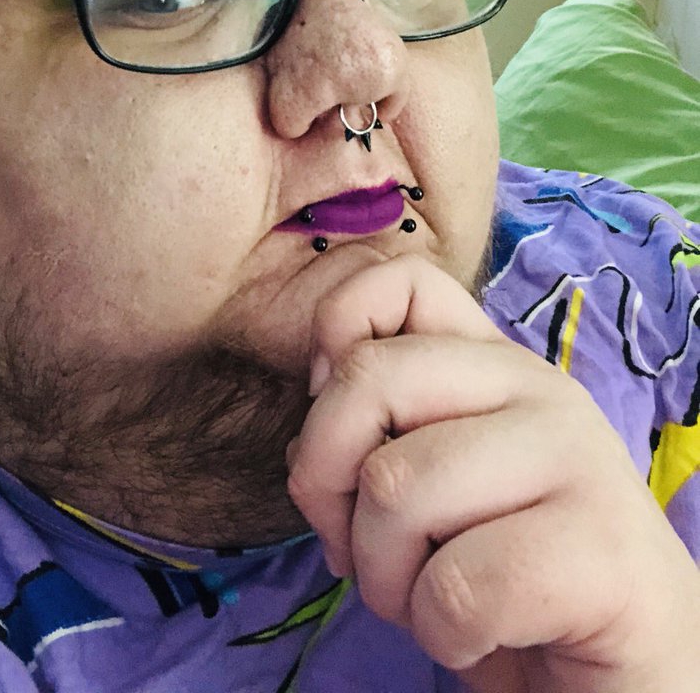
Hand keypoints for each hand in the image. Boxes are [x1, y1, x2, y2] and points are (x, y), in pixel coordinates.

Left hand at [286, 256, 699, 691]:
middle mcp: (539, 388)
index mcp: (493, 362)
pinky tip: (480, 635)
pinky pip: (453, 587)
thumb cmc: (503, 572)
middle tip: (358, 546)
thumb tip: (308, 434)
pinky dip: (440, 633)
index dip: (334, 336)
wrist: (627, 666)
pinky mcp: (599, 550)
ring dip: (384, 576)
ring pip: (394, 488)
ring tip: (429, 598)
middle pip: (367, 378)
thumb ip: (370, 433)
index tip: (344, 426)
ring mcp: (576, 458)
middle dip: (325, 483)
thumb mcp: (427, 485)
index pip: (401, 281)